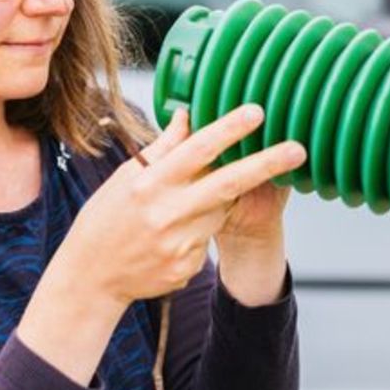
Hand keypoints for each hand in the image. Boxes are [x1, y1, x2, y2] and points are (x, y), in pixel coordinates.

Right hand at [53, 104, 305, 305]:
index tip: (257, 112)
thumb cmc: (106, 220)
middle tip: (298, 149)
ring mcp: (179, 243)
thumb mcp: (126, 178)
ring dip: (219, 201)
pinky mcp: (187, 266)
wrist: (91, 277)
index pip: (197, 150)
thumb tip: (187, 115)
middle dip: (266, 164)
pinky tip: (170, 238)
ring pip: (221, 211)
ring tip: (181, 208)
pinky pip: (208, 239)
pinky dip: (200, 231)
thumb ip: (162, 149)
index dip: (230, 129)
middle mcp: (167, 212)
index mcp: (150, 183)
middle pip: (228, 183)